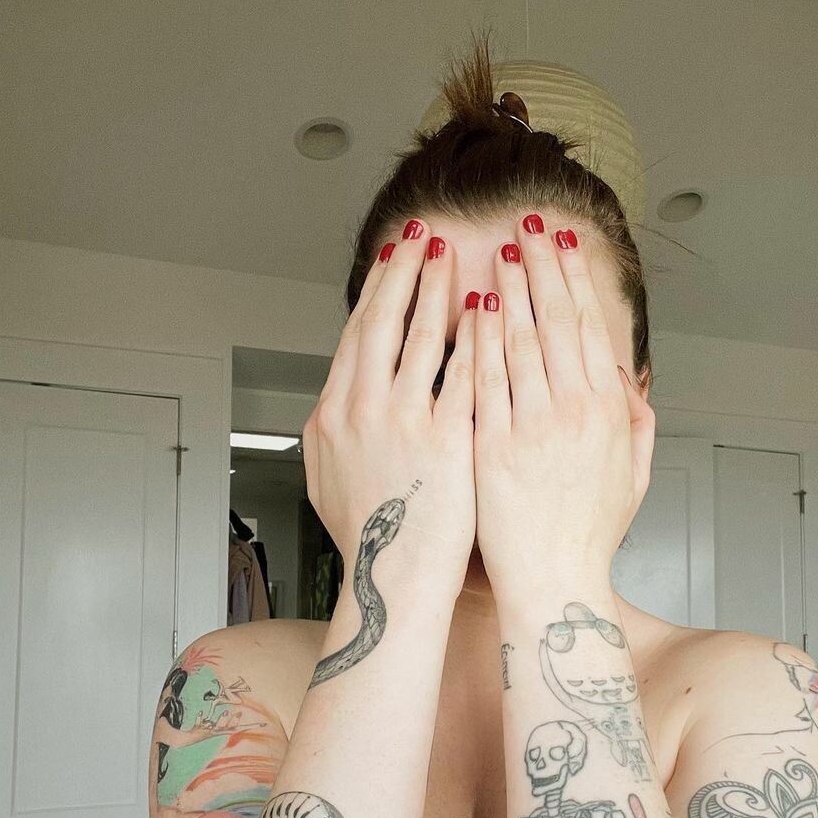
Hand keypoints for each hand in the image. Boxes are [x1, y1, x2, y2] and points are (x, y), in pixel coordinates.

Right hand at [302, 219, 474, 596]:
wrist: (392, 581)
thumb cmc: (371, 539)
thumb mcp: (329, 478)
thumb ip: (337, 430)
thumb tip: (341, 399)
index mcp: (331, 417)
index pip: (356, 336)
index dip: (376, 291)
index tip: (391, 260)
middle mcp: (360, 411)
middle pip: (383, 323)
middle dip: (404, 272)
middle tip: (421, 236)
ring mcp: (401, 423)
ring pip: (420, 337)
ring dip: (439, 291)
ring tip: (455, 260)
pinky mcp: (444, 440)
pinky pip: (461, 375)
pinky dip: (473, 339)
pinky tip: (487, 313)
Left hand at [471, 214, 654, 597]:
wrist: (554, 582)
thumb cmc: (589, 535)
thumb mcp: (633, 477)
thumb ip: (637, 423)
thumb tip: (629, 377)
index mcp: (610, 413)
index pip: (590, 329)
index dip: (573, 281)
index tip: (561, 246)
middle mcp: (576, 413)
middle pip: (556, 322)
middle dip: (541, 267)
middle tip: (527, 226)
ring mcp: (534, 429)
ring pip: (520, 342)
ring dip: (509, 290)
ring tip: (497, 252)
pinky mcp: (494, 448)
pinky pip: (485, 382)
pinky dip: (480, 340)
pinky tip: (473, 307)